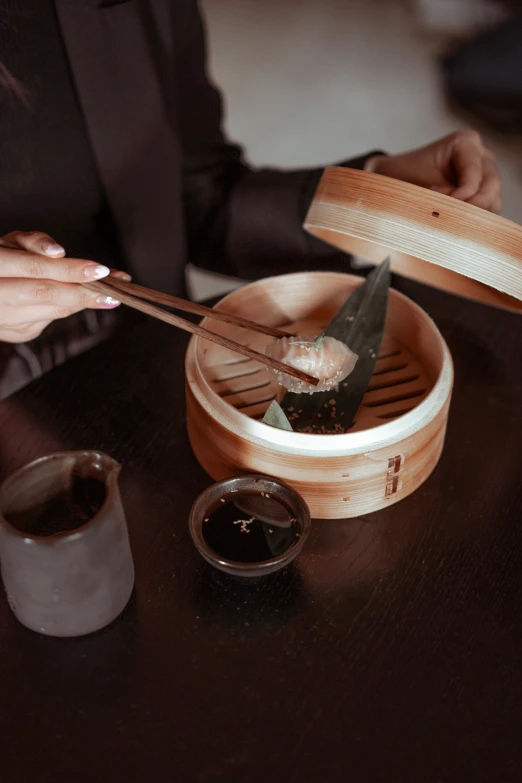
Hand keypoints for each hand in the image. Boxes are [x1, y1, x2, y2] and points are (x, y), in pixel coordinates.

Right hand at [0, 230, 129, 343]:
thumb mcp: (6, 243)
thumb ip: (31, 242)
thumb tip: (58, 253)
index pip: (36, 268)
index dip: (70, 269)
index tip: (100, 270)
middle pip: (46, 294)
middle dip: (84, 292)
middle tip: (114, 290)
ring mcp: (6, 320)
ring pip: (52, 311)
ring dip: (83, 302)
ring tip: (110, 296)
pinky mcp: (17, 333)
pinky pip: (51, 319)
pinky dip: (68, 307)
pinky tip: (84, 301)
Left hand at [370, 130, 501, 212]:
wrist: (394, 178)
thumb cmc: (405, 175)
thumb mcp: (421, 183)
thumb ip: (444, 197)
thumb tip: (460, 217)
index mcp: (465, 143)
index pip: (474, 173)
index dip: (464, 195)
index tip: (445, 209)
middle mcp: (480, 155)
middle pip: (491, 185)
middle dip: (474, 206)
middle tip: (452, 219)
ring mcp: (484, 173)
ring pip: (494, 199)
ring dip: (474, 213)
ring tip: (446, 215)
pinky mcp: (481, 191)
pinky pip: (488, 209)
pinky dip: (473, 218)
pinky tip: (451, 218)